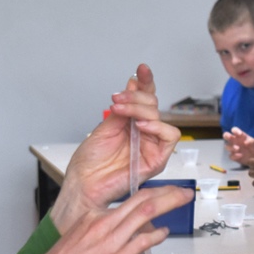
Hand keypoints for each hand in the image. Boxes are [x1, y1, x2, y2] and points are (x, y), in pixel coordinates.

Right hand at [0, 183, 193, 253]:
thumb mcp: (78, 239)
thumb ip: (99, 233)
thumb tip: (120, 232)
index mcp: (92, 217)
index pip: (128, 198)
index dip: (151, 193)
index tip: (163, 192)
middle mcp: (102, 224)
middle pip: (141, 199)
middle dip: (167, 191)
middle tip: (183, 190)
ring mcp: (109, 241)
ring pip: (145, 213)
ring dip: (169, 204)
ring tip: (183, 200)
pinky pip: (141, 243)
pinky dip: (156, 235)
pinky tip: (165, 232)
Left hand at [51, 64, 180, 233]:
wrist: (84, 185)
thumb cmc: (89, 164)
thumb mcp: (104, 127)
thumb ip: (121, 109)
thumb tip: (132, 84)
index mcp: (131, 124)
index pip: (145, 99)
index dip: (145, 82)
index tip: (141, 68)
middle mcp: (143, 134)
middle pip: (153, 105)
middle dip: (136, 97)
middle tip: (117, 98)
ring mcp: (151, 146)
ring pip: (161, 117)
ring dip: (142, 109)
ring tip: (122, 109)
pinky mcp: (157, 160)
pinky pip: (169, 138)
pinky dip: (158, 127)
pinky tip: (141, 125)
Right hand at [222, 126, 253, 164]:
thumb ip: (252, 141)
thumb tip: (246, 142)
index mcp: (240, 136)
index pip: (234, 130)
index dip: (235, 131)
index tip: (240, 134)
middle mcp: (235, 141)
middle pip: (226, 136)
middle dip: (227, 136)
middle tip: (230, 137)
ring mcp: (234, 149)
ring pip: (227, 146)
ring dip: (231, 147)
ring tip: (238, 148)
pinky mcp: (234, 157)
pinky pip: (231, 156)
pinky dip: (234, 156)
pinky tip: (240, 155)